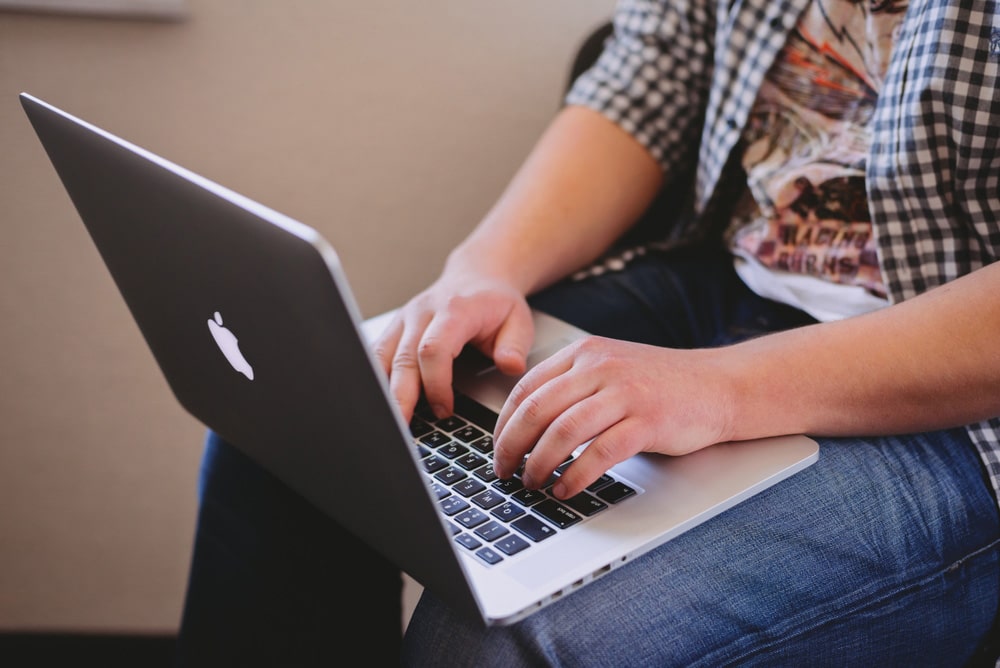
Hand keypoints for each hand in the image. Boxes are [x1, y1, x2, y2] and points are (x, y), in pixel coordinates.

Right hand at [372, 271, 534, 422]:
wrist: (477, 275)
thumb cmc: (496, 302)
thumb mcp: (519, 320)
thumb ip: (515, 346)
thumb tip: (510, 366)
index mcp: (454, 310)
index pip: (434, 350)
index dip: (436, 384)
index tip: (444, 410)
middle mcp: (423, 313)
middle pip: (403, 358)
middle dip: (401, 397)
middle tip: (402, 428)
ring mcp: (405, 320)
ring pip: (382, 357)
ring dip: (383, 391)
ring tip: (384, 423)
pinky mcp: (395, 329)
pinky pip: (376, 355)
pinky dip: (374, 378)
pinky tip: (376, 401)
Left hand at [492, 336, 735, 498]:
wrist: (718, 385)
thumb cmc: (660, 385)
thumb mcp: (609, 370)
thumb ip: (572, 386)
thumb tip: (525, 427)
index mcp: (584, 353)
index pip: (525, 387)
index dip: (503, 424)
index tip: (496, 448)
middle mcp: (600, 367)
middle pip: (536, 410)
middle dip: (512, 447)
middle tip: (504, 471)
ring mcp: (624, 393)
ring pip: (562, 433)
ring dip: (539, 465)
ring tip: (532, 484)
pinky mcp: (646, 421)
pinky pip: (598, 454)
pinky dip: (575, 476)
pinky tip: (566, 489)